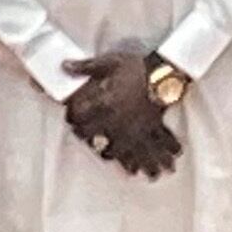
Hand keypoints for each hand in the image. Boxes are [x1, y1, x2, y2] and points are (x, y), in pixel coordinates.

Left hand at [64, 51, 178, 174]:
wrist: (165, 76)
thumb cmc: (138, 69)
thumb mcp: (111, 62)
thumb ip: (87, 66)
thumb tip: (66, 66)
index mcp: (103, 103)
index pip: (78, 117)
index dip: (72, 118)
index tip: (71, 118)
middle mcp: (114, 120)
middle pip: (92, 136)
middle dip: (86, 136)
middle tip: (85, 135)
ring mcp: (129, 129)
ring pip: (113, 150)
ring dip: (108, 153)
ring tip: (105, 153)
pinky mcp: (145, 133)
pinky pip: (138, 152)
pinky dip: (135, 162)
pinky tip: (133, 169)